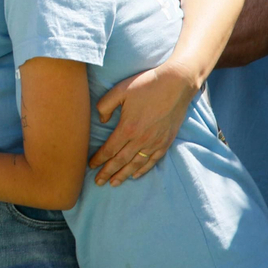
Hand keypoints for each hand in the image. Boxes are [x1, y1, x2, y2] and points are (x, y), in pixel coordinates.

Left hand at [89, 59, 197, 185]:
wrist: (176, 84)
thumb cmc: (146, 85)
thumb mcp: (119, 90)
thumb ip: (105, 106)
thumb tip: (102, 121)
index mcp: (127, 128)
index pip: (109, 150)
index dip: (99, 159)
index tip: (91, 166)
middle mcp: (141, 139)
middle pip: (120, 161)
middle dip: (108, 172)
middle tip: (98, 182)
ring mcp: (155, 142)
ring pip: (136, 165)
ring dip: (123, 175)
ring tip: (114, 183)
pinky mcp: (166, 141)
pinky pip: (152, 161)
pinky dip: (143, 170)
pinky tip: (135, 175)